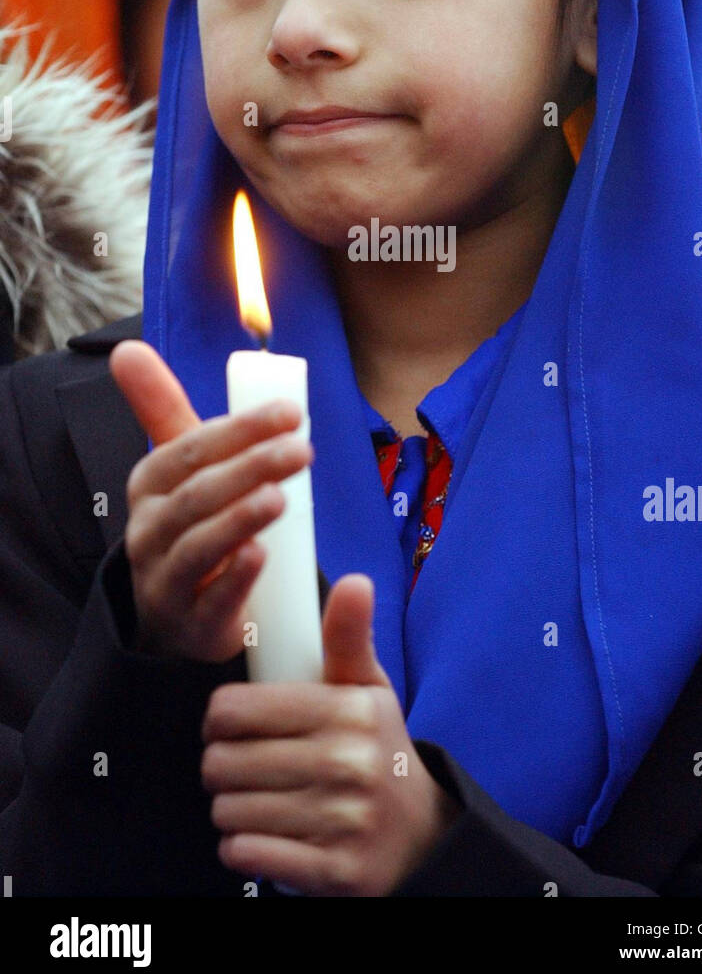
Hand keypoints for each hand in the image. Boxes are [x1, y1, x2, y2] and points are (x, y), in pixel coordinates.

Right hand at [109, 339, 312, 662]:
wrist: (175, 613)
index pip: (192, 447)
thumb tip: (126, 348)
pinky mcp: (191, 625)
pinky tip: (261, 556)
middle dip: (251, 466)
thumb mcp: (178, 468)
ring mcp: (166, 579)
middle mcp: (150, 529)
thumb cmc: (188, 522)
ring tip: (281, 496)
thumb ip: (161, 407)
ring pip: (199, 545)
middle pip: (199, 493)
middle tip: (303, 449)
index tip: (291, 411)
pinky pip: (209, 602)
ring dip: (240, 517)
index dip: (240, 428)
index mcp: (151, 484)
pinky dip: (234, 579)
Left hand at [201, 574, 461, 895]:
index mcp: (349, 711)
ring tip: (257, 800)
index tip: (233, 727)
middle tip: (242, 768)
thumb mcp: (368, 690)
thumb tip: (355, 581)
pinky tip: (266, 835)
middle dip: (221, 767)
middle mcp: (347, 764)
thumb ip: (349, 637)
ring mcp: (342, 821)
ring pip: (228, 811)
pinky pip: (246, 854)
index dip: (220, 720)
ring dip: (231, 809)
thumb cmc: (377, 752)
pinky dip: (243, 848)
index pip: (233, 710)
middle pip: (222, 763)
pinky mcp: (333, 871)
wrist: (422, 837)